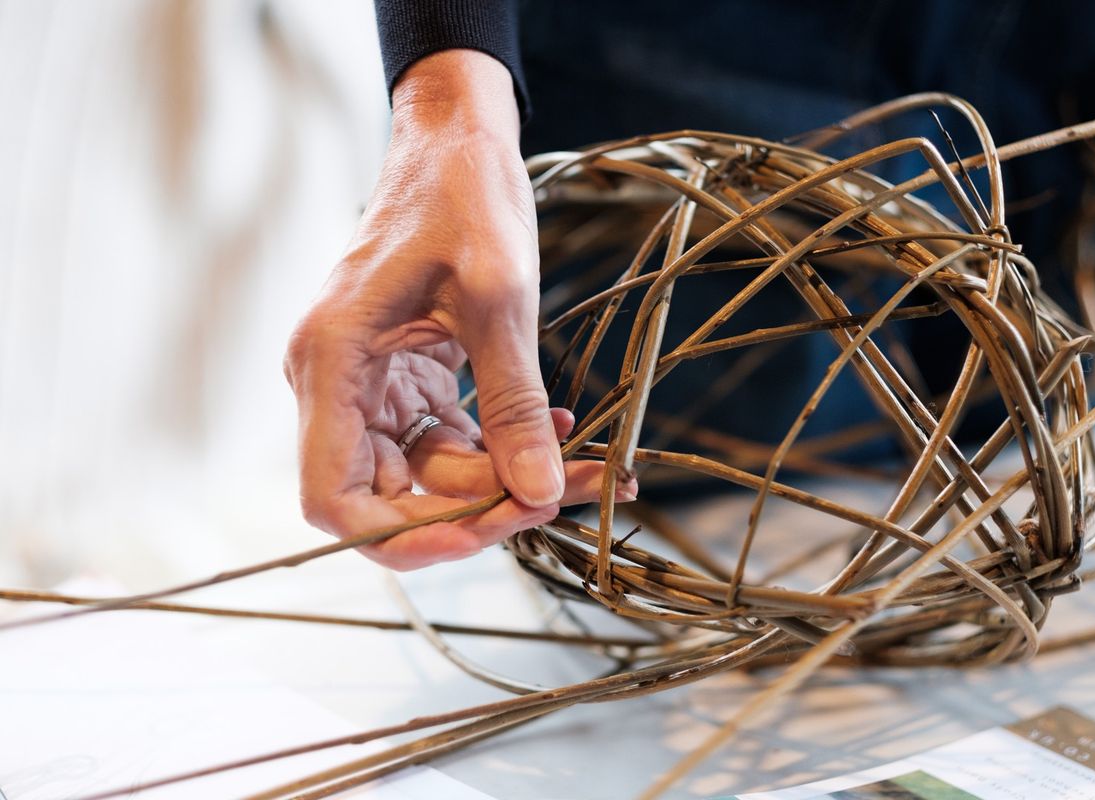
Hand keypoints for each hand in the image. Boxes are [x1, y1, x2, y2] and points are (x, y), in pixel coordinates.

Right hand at [284, 50, 633, 570]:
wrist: (454, 140)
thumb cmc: (461, 195)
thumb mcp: (498, 298)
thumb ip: (513, 402)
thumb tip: (541, 491)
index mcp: (331, 363)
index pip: (335, 500)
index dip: (403, 537)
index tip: (485, 531)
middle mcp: (338, 385)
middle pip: (395, 496)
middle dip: (482, 506)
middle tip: (563, 491)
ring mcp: (371, 384)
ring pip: (432, 474)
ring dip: (508, 478)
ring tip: (588, 462)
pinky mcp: (406, 378)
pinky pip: (450, 440)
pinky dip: (503, 445)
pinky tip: (559, 429)